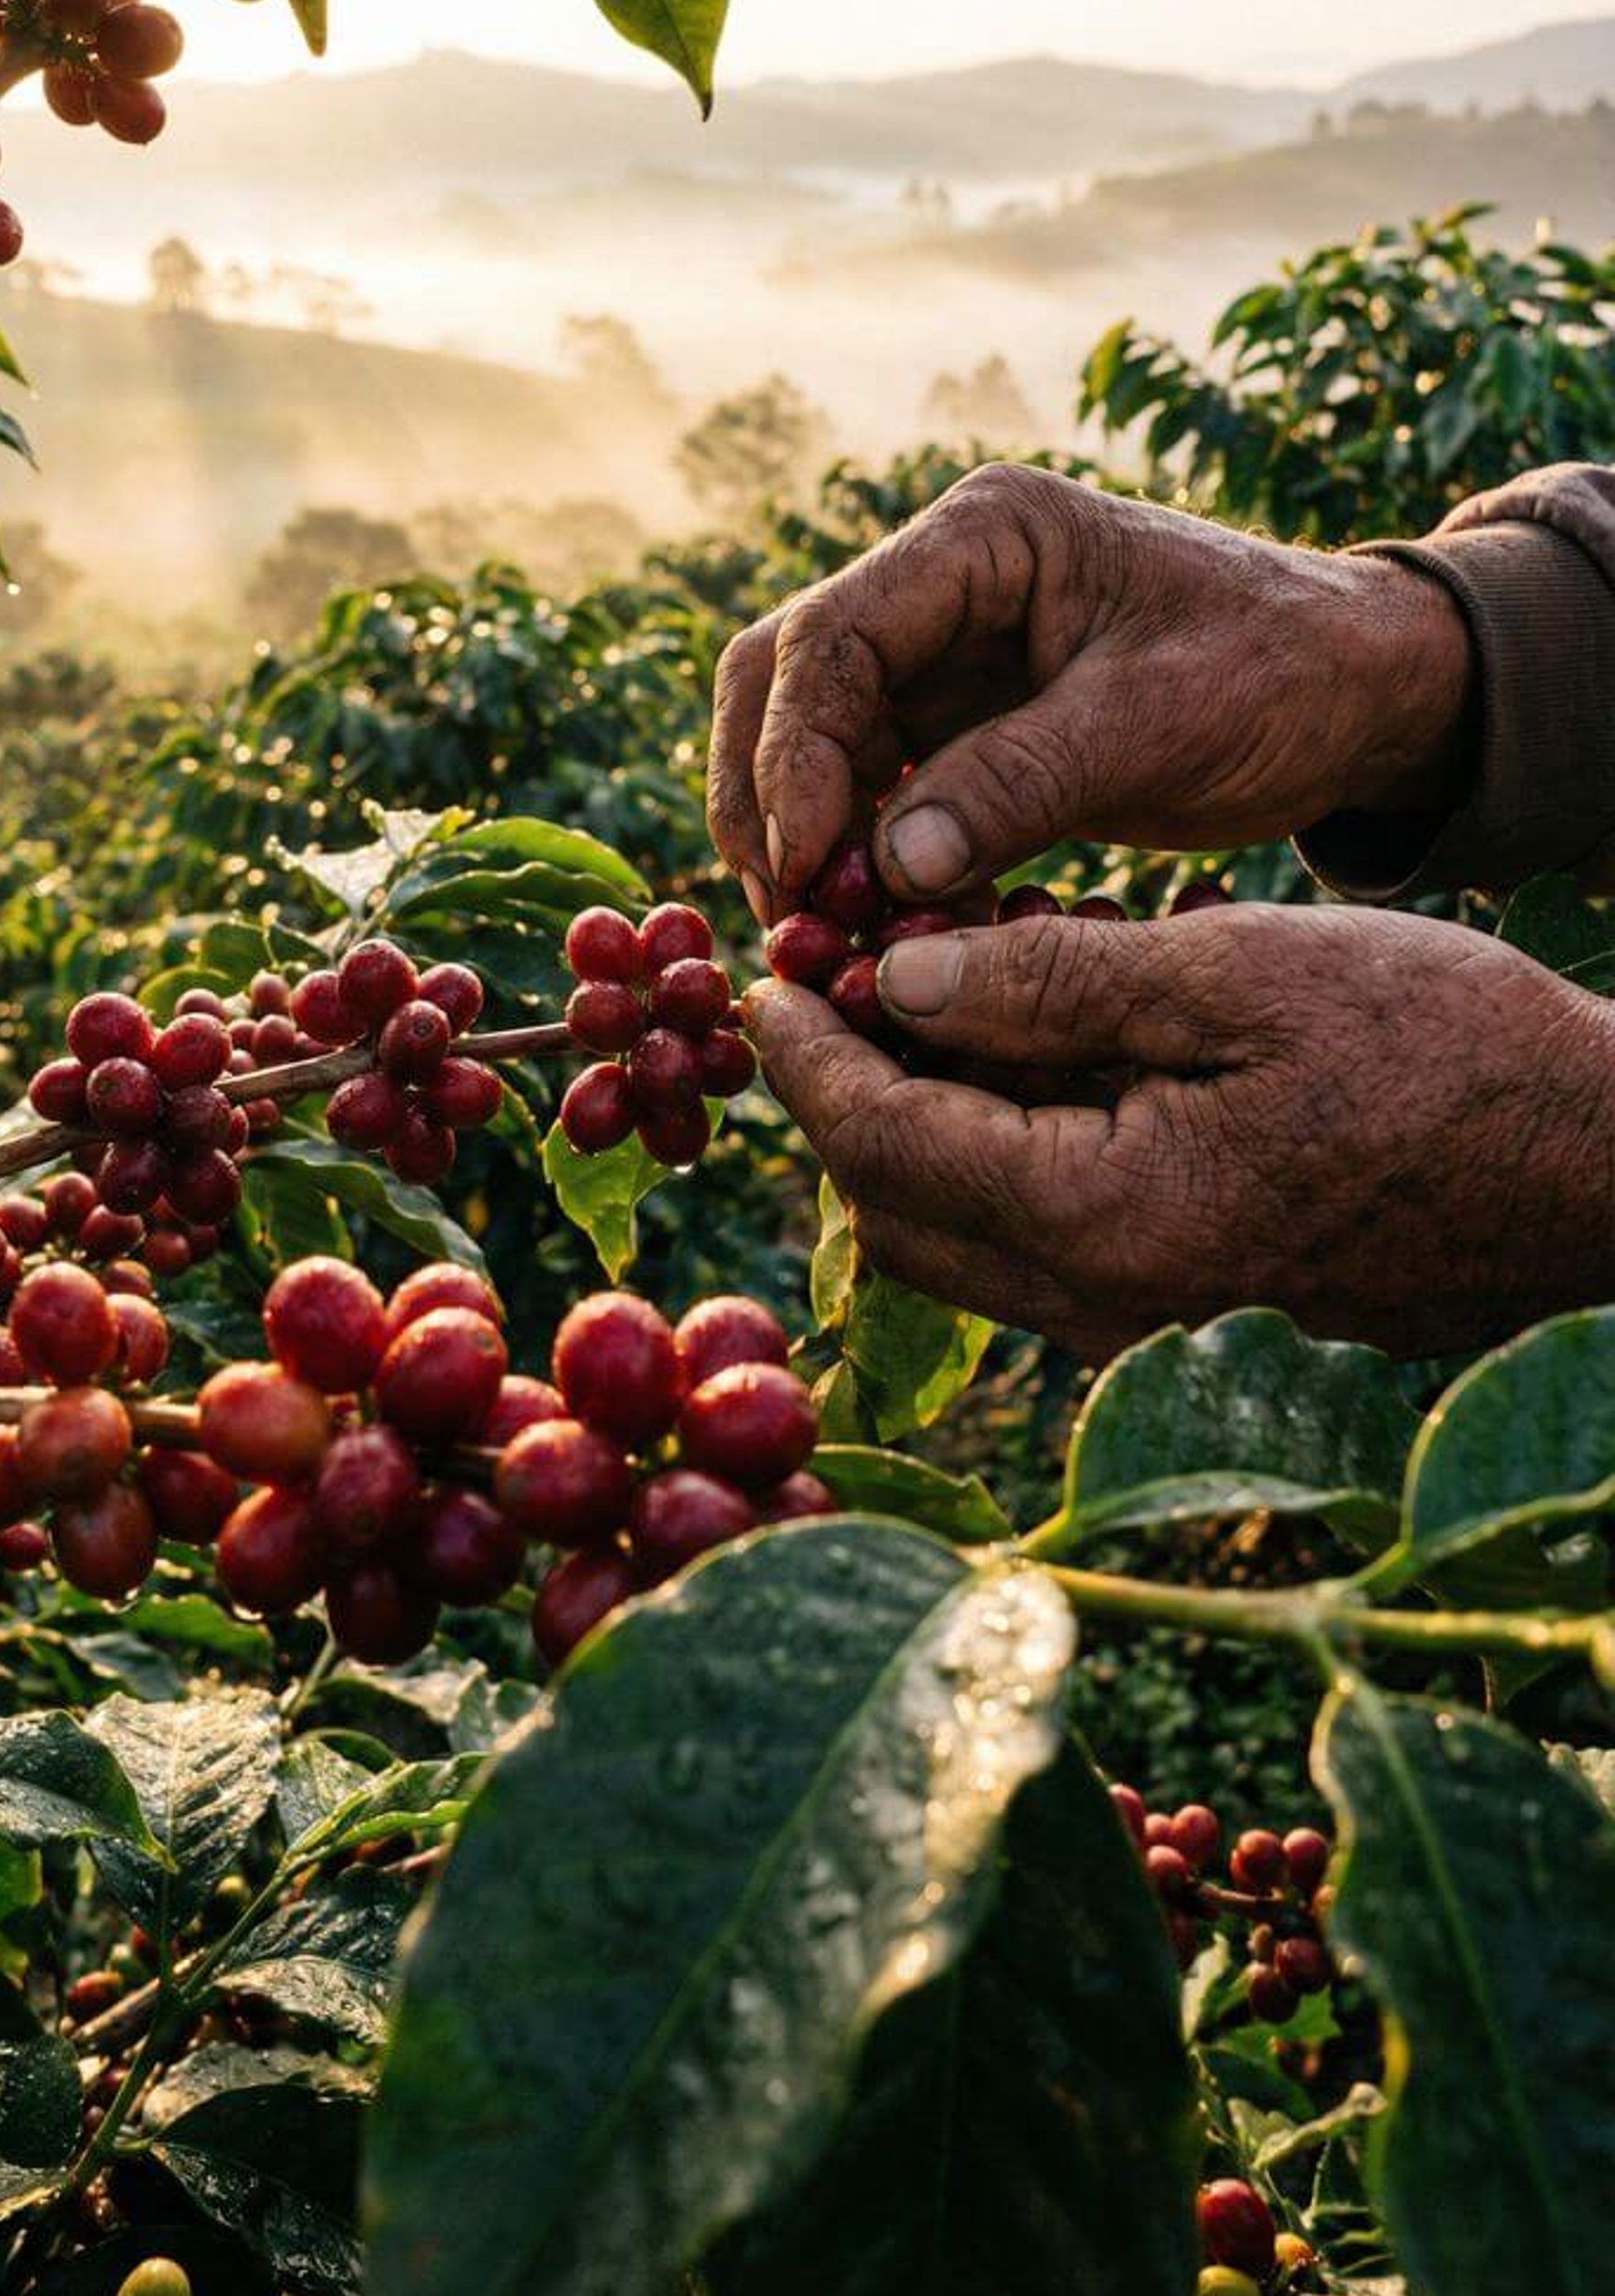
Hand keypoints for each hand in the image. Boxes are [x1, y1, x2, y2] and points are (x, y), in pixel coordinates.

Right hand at [708, 465, 1470, 918]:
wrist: (1365, 691)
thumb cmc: (1283, 672)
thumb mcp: (1161, 723)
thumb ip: (1021, 783)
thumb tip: (886, 869)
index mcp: (984, 539)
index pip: (833, 634)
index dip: (793, 751)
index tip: (802, 864)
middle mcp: (941, 586)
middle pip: (787, 681)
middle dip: (767, 797)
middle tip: (784, 916)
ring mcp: (945, 660)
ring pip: (813, 745)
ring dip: (802, 841)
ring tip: (819, 941)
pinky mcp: (964, 734)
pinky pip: (874, 797)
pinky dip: (861, 865)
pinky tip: (876, 937)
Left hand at [744, 904, 1614, 1356]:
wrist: (1594, 1164)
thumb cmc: (1440, 1045)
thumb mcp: (1237, 972)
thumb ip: (1055, 982)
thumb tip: (898, 983)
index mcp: (1106, 1219)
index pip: (887, 1146)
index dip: (811, 1055)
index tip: (764, 979)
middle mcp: (1109, 1306)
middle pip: (898, 1217)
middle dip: (839, 1106)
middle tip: (819, 991)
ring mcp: (1153, 1324)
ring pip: (962, 1244)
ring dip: (909, 1135)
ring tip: (905, 1010)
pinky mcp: (1194, 1308)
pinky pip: (1039, 1248)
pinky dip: (990, 1162)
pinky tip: (1014, 1065)